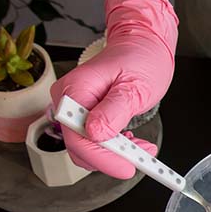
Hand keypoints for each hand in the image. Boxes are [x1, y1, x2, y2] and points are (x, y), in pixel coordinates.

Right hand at [49, 0, 178, 177]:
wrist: (142, 44)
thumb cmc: (140, 58)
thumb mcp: (135, 85)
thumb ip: (114, 110)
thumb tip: (95, 133)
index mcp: (74, 90)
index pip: (77, 137)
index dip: (102, 158)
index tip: (127, 166)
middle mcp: (68, 101)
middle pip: (79, 147)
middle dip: (112, 157)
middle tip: (143, 155)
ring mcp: (74, 110)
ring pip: (87, 148)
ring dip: (115, 154)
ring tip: (142, 146)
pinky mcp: (84, 116)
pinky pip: (93, 142)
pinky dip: (114, 148)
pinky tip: (133, 142)